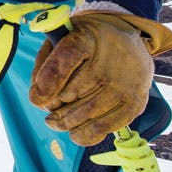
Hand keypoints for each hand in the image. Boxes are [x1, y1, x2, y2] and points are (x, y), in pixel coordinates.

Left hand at [28, 11, 171, 146]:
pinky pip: (104, 127)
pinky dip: (84, 135)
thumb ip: (44, 64)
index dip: (48, 82)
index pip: (66, 58)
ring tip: (55, 120)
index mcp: (88, 37)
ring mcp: (126, 83)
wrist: (128, 42)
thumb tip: (39, 98)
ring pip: (86, 114)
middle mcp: (111, 60)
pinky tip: (74, 132)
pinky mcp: (135, 103)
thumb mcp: (61, 38)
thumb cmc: (86, 44)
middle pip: (72, 93)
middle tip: (49, 106)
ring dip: (64, 121)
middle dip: (52, 105)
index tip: (36, 98)